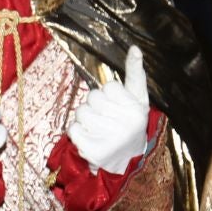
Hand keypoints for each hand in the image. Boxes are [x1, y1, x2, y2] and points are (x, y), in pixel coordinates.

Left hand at [68, 45, 149, 174]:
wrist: (126, 162)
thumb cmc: (129, 123)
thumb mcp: (138, 99)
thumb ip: (135, 74)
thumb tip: (134, 48)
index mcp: (138, 110)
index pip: (108, 86)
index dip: (108, 95)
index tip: (116, 108)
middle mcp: (127, 125)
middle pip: (93, 97)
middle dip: (94, 106)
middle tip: (105, 119)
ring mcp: (111, 139)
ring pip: (81, 112)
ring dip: (84, 119)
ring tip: (97, 129)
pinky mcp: (94, 152)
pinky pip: (73, 129)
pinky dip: (77, 132)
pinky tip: (89, 139)